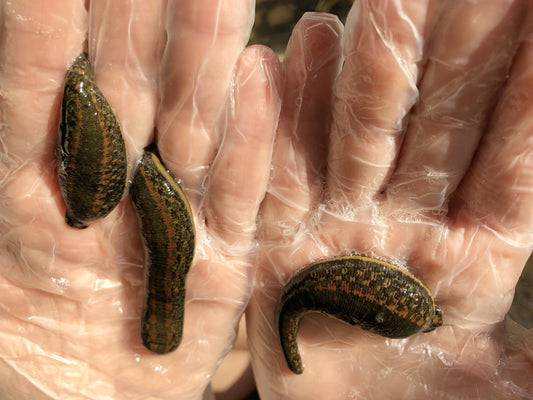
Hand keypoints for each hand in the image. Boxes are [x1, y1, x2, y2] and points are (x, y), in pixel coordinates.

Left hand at [0, 1, 280, 398]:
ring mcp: (173, 221)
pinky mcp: (222, 260)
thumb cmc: (17, 375)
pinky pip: (239, 200)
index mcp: (30, 196)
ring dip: (203, 70)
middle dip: (137, 28)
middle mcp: (108, 195)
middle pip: (123, 96)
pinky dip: (252, 149)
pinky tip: (266, 84)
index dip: (40, 34)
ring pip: (190, 134)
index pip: (33, 97)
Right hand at [247, 2, 532, 398]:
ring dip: (373, 70)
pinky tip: (293, 56)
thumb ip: (531, 368)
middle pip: (440, 127)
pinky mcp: (278, 243)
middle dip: (462, 51)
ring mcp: (340, 227)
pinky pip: (281, 179)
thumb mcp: (497, 396)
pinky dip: (284, 123)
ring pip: (360, 138)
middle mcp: (409, 226)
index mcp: (478, 259)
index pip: (516, 161)